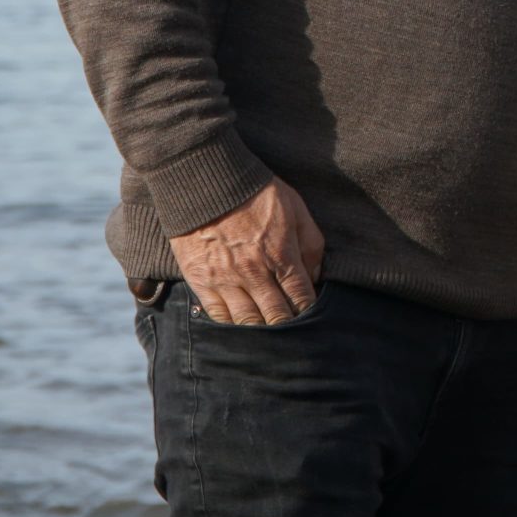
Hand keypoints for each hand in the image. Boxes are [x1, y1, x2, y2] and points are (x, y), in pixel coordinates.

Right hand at [170, 177, 325, 324]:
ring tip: (270, 338)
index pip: (301, 298)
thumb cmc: (256, 192)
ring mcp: (225, 279)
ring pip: (247, 322)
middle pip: (276, 317)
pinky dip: (231, 326)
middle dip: (288, 328)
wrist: (205, 178)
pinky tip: (241, 328)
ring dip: (261, 332)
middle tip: (295, 337)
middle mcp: (254, 272)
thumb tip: (316, 277)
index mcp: (281, 254)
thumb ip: (311, 244)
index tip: (313, 321)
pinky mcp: (200, 280)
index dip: (308, 313)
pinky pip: (218, 315)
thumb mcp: (296, 208)